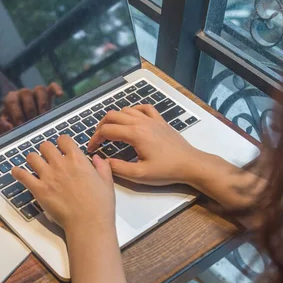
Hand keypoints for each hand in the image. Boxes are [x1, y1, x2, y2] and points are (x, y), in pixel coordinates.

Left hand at [2, 82, 63, 125]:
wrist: (25, 122)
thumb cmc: (14, 125)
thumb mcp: (6, 127)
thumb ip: (0, 128)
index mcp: (11, 99)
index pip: (12, 100)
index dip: (16, 112)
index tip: (19, 125)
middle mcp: (23, 93)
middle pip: (26, 94)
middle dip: (29, 110)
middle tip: (32, 123)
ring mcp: (35, 92)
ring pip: (39, 90)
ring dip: (42, 104)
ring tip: (44, 117)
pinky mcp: (48, 94)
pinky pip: (52, 87)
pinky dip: (56, 89)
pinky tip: (60, 95)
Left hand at [12, 136, 126, 282]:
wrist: (89, 223)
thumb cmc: (99, 205)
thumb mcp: (107, 182)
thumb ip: (102, 167)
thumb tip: (97, 158)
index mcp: (77, 160)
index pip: (63, 139)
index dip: (62, 143)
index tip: (62, 148)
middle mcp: (60, 164)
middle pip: (45, 146)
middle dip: (46, 150)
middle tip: (48, 158)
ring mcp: (48, 176)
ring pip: (32, 157)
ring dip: (33, 159)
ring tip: (35, 165)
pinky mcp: (39, 190)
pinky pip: (22, 175)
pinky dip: (18, 173)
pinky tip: (17, 172)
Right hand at [87, 104, 208, 186]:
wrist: (190, 164)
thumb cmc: (167, 170)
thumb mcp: (139, 174)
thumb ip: (118, 168)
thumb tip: (103, 161)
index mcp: (135, 134)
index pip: (107, 130)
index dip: (95, 139)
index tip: (92, 149)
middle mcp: (142, 122)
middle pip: (112, 115)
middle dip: (101, 127)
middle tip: (98, 140)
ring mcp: (152, 119)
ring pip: (126, 110)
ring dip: (114, 119)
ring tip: (111, 132)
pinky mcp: (160, 121)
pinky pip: (143, 108)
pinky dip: (133, 110)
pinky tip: (131, 119)